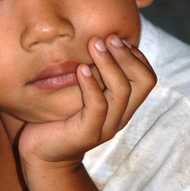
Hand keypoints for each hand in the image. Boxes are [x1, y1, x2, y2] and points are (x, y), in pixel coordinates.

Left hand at [18, 34, 155, 167]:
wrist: (42, 154)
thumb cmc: (60, 116)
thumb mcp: (81, 91)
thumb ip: (93, 73)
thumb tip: (94, 37)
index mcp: (123, 105)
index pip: (147, 78)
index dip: (137, 56)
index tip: (117, 37)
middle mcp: (121, 115)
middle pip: (143, 82)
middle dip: (127, 55)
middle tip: (108, 37)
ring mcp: (106, 126)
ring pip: (122, 91)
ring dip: (109, 63)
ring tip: (94, 44)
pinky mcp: (88, 134)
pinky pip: (98, 107)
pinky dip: (91, 85)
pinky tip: (81, 69)